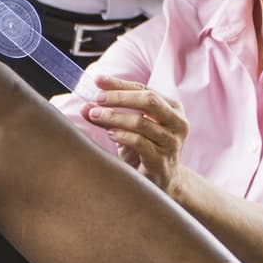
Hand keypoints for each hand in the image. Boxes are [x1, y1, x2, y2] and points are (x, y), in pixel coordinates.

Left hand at [79, 74, 189, 196]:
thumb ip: (109, 115)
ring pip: (141, 122)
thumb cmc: (144, 150)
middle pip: (149, 100)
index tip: (97, 80)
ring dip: (115, 117)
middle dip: (120, 97)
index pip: (144, 89)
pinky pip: (140, 143)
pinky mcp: (162, 161)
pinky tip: (110, 133)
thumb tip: (85, 105)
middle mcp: (177, 122)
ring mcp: (171, 142)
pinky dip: (122, 136)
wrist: (161, 181)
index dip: (119, 84)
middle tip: (97, 98)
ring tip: (96, 115)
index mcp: (172, 108)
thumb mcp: (127, 128)